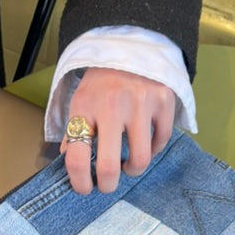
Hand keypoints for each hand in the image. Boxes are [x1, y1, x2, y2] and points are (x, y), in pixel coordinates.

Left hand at [60, 68, 175, 194]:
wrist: (129, 45)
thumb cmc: (100, 82)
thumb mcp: (80, 101)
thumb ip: (74, 131)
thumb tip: (70, 163)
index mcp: (84, 107)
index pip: (77, 157)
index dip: (79, 182)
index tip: (84, 189)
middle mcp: (112, 106)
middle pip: (109, 166)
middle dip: (108, 186)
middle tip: (107, 185)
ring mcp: (141, 104)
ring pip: (141, 159)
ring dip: (133, 170)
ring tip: (128, 165)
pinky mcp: (164, 101)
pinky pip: (161, 141)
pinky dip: (153, 149)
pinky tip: (144, 143)